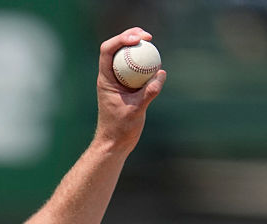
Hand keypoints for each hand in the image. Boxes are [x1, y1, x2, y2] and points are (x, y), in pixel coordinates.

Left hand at [95, 28, 166, 152]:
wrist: (114, 143)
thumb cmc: (120, 129)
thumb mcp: (136, 111)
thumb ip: (148, 93)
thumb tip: (161, 73)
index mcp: (105, 79)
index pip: (107, 51)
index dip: (121, 39)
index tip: (138, 38)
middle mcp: (110, 77)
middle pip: (117, 49)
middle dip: (131, 37)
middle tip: (148, 36)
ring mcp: (118, 81)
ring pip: (126, 58)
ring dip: (138, 48)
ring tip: (151, 45)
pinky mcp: (127, 87)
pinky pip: (136, 69)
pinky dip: (145, 63)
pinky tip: (157, 64)